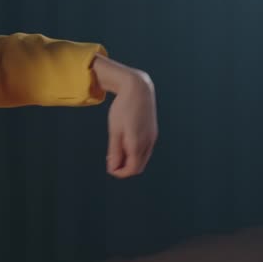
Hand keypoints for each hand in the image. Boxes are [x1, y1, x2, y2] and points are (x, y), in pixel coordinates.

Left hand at [93, 57, 157, 178]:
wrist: (138, 89)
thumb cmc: (123, 108)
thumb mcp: (115, 131)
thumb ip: (115, 151)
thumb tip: (113, 168)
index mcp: (137, 143)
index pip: (132, 169)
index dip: (120, 173)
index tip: (109, 167)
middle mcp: (148, 142)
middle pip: (138, 166)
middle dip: (125, 168)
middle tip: (111, 160)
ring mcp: (152, 137)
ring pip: (142, 158)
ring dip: (130, 160)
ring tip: (116, 151)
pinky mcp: (153, 132)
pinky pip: (145, 149)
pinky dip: (135, 152)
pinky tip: (125, 143)